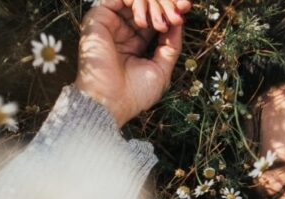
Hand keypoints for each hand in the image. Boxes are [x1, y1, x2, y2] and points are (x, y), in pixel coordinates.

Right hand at [74, 0, 191, 125]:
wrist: (111, 102)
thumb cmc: (135, 93)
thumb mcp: (162, 69)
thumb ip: (171, 46)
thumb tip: (180, 21)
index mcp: (135, 43)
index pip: (155, 18)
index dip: (171, 10)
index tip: (187, 7)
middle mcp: (121, 31)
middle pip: (147, 6)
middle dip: (166, 5)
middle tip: (179, 12)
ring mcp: (110, 24)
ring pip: (135, 0)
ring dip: (152, 5)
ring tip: (160, 23)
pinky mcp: (97, 19)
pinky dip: (135, 1)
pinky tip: (143, 16)